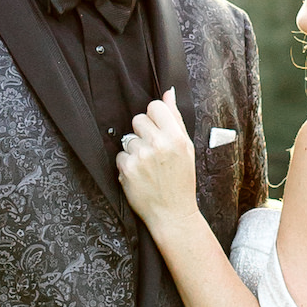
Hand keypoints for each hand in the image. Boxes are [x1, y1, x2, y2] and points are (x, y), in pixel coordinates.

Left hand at [116, 90, 198, 230]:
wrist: (173, 213)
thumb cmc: (181, 180)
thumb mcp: (186, 148)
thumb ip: (175, 119)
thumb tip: (169, 92)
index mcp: (177, 138)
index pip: (155, 106)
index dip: (154, 117)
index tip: (157, 130)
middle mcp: (159, 145)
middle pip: (138, 119)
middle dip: (142, 133)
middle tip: (152, 152)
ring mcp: (142, 157)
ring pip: (127, 139)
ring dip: (134, 151)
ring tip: (147, 167)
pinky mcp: (128, 169)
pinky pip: (120, 156)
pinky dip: (127, 165)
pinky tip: (139, 176)